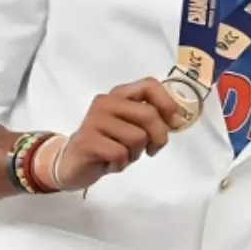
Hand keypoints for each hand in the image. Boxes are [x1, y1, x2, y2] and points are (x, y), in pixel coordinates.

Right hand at [38, 79, 185, 191]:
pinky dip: (121, 164)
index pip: (149, 85)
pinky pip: (120, 153)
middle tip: (151, 149)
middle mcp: (106, 102)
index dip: (168, 103)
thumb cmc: (108, 144)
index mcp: (119, 95)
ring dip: (135, 154)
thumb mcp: (133, 128)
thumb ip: (152, 120)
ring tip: (121, 155)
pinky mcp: (87, 140)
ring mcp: (95, 120)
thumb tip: (179, 120)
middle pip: (149, 114)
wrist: (72, 164)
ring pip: (137, 137)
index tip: (174, 123)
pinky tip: (109, 163)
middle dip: (158, 137)